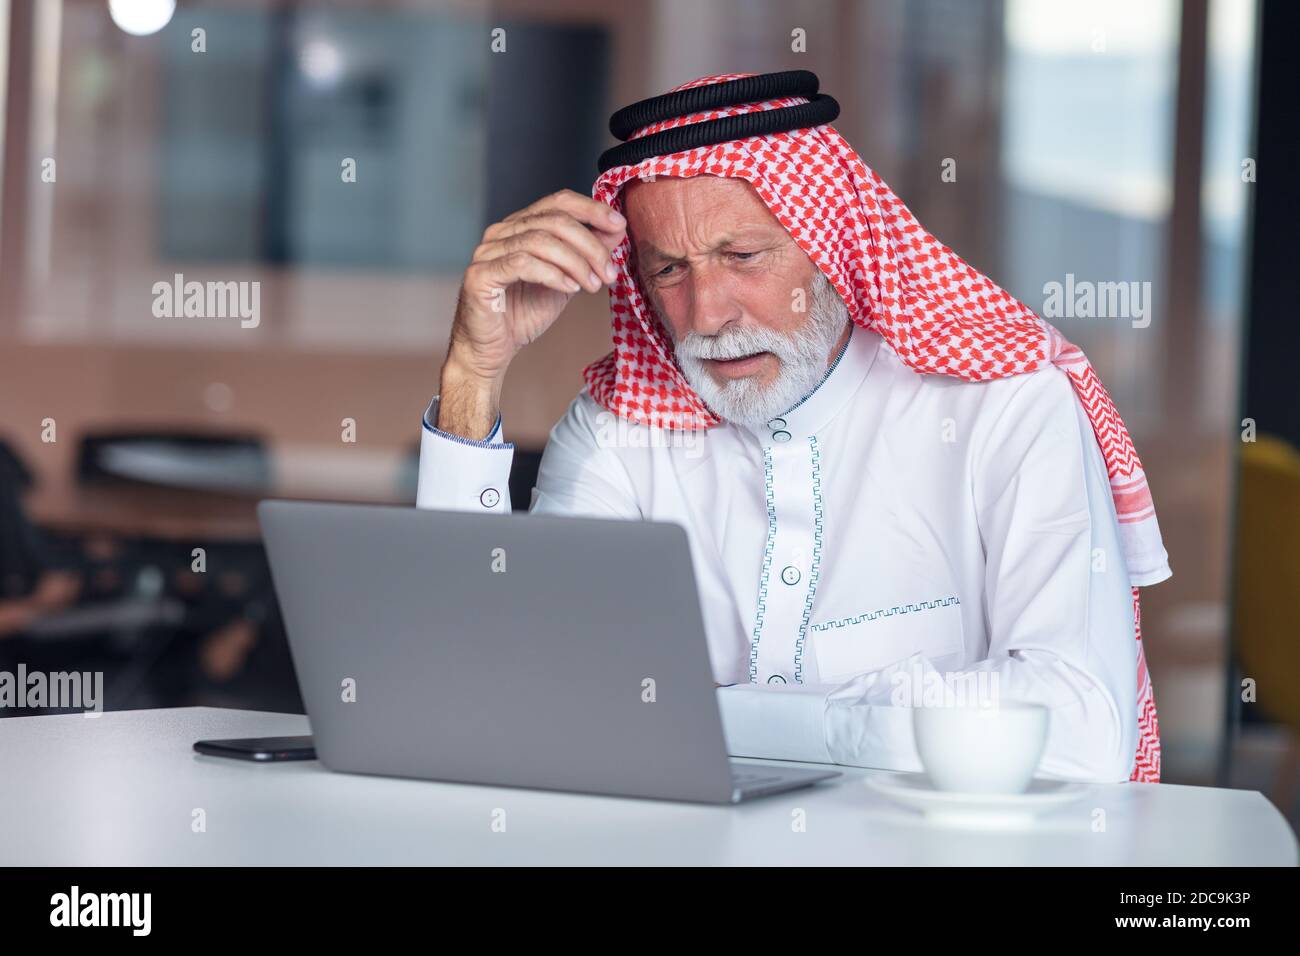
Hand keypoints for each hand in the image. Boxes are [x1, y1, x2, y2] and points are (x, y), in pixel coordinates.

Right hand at [446, 189, 626, 385]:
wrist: (493, 351)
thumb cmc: (523, 314)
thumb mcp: (566, 280)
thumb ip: (586, 255)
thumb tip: (616, 230)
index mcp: (520, 226)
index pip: (558, 202)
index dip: (591, 209)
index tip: (619, 225)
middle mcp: (501, 232)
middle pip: (554, 220)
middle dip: (590, 245)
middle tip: (609, 272)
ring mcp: (488, 252)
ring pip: (540, 241)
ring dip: (576, 263)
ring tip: (593, 285)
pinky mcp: (480, 275)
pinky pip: (522, 263)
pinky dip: (552, 274)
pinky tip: (569, 288)